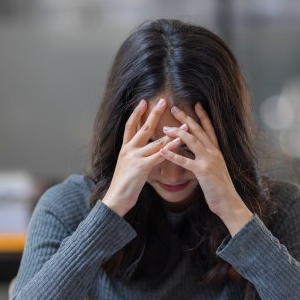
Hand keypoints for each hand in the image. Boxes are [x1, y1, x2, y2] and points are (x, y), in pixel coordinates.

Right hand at [102, 98, 170, 215]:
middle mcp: (129, 150)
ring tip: (183, 124)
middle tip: (162, 101)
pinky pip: (159, 155)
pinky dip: (169, 148)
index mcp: (125, 148)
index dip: (136, 113)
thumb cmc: (124, 185)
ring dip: (171, 132)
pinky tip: (178, 143)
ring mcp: (135, 157)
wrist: (116, 199)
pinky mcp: (141, 167)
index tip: (143, 102)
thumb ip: (136, 157)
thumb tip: (145, 152)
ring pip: (155, 141)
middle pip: (142, 127)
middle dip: (153, 113)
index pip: (130, 126)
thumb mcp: (128, 167)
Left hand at [159, 103, 252, 234]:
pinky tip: (163, 151)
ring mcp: (209, 161)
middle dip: (186, 118)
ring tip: (164, 128)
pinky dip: (173, 155)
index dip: (202, 116)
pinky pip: (186, 161)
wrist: (229, 202)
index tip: (195, 104)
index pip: (209, 129)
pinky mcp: (202, 172)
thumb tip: (193, 151)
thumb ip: (205, 158)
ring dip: (177, 133)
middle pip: (198, 130)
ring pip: (192, 141)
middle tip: (174, 108)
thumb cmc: (219, 188)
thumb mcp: (213, 169)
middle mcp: (214, 152)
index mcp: (216, 151)